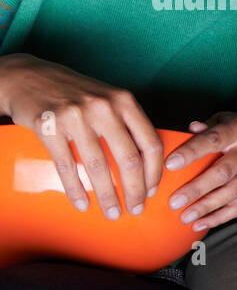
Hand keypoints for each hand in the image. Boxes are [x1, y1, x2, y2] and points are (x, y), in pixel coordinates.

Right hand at [0, 53, 162, 217]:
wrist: (28, 77)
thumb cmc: (75, 93)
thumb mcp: (109, 99)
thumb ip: (128, 124)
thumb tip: (149, 162)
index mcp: (124, 101)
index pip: (150, 143)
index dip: (154, 172)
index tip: (152, 191)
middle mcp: (103, 107)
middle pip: (129, 159)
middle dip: (135, 190)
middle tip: (136, 209)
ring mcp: (75, 116)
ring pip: (98, 166)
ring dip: (107, 195)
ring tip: (112, 212)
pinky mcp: (49, 126)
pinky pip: (66, 166)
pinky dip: (75, 189)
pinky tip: (82, 203)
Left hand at [164, 112, 236, 229]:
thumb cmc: (230, 128)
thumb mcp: (219, 119)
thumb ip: (204, 127)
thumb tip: (190, 129)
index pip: (213, 140)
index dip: (192, 152)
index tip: (170, 164)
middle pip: (223, 172)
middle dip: (197, 189)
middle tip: (175, 202)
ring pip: (232, 192)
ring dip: (207, 207)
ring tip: (186, 217)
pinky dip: (219, 217)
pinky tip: (200, 224)